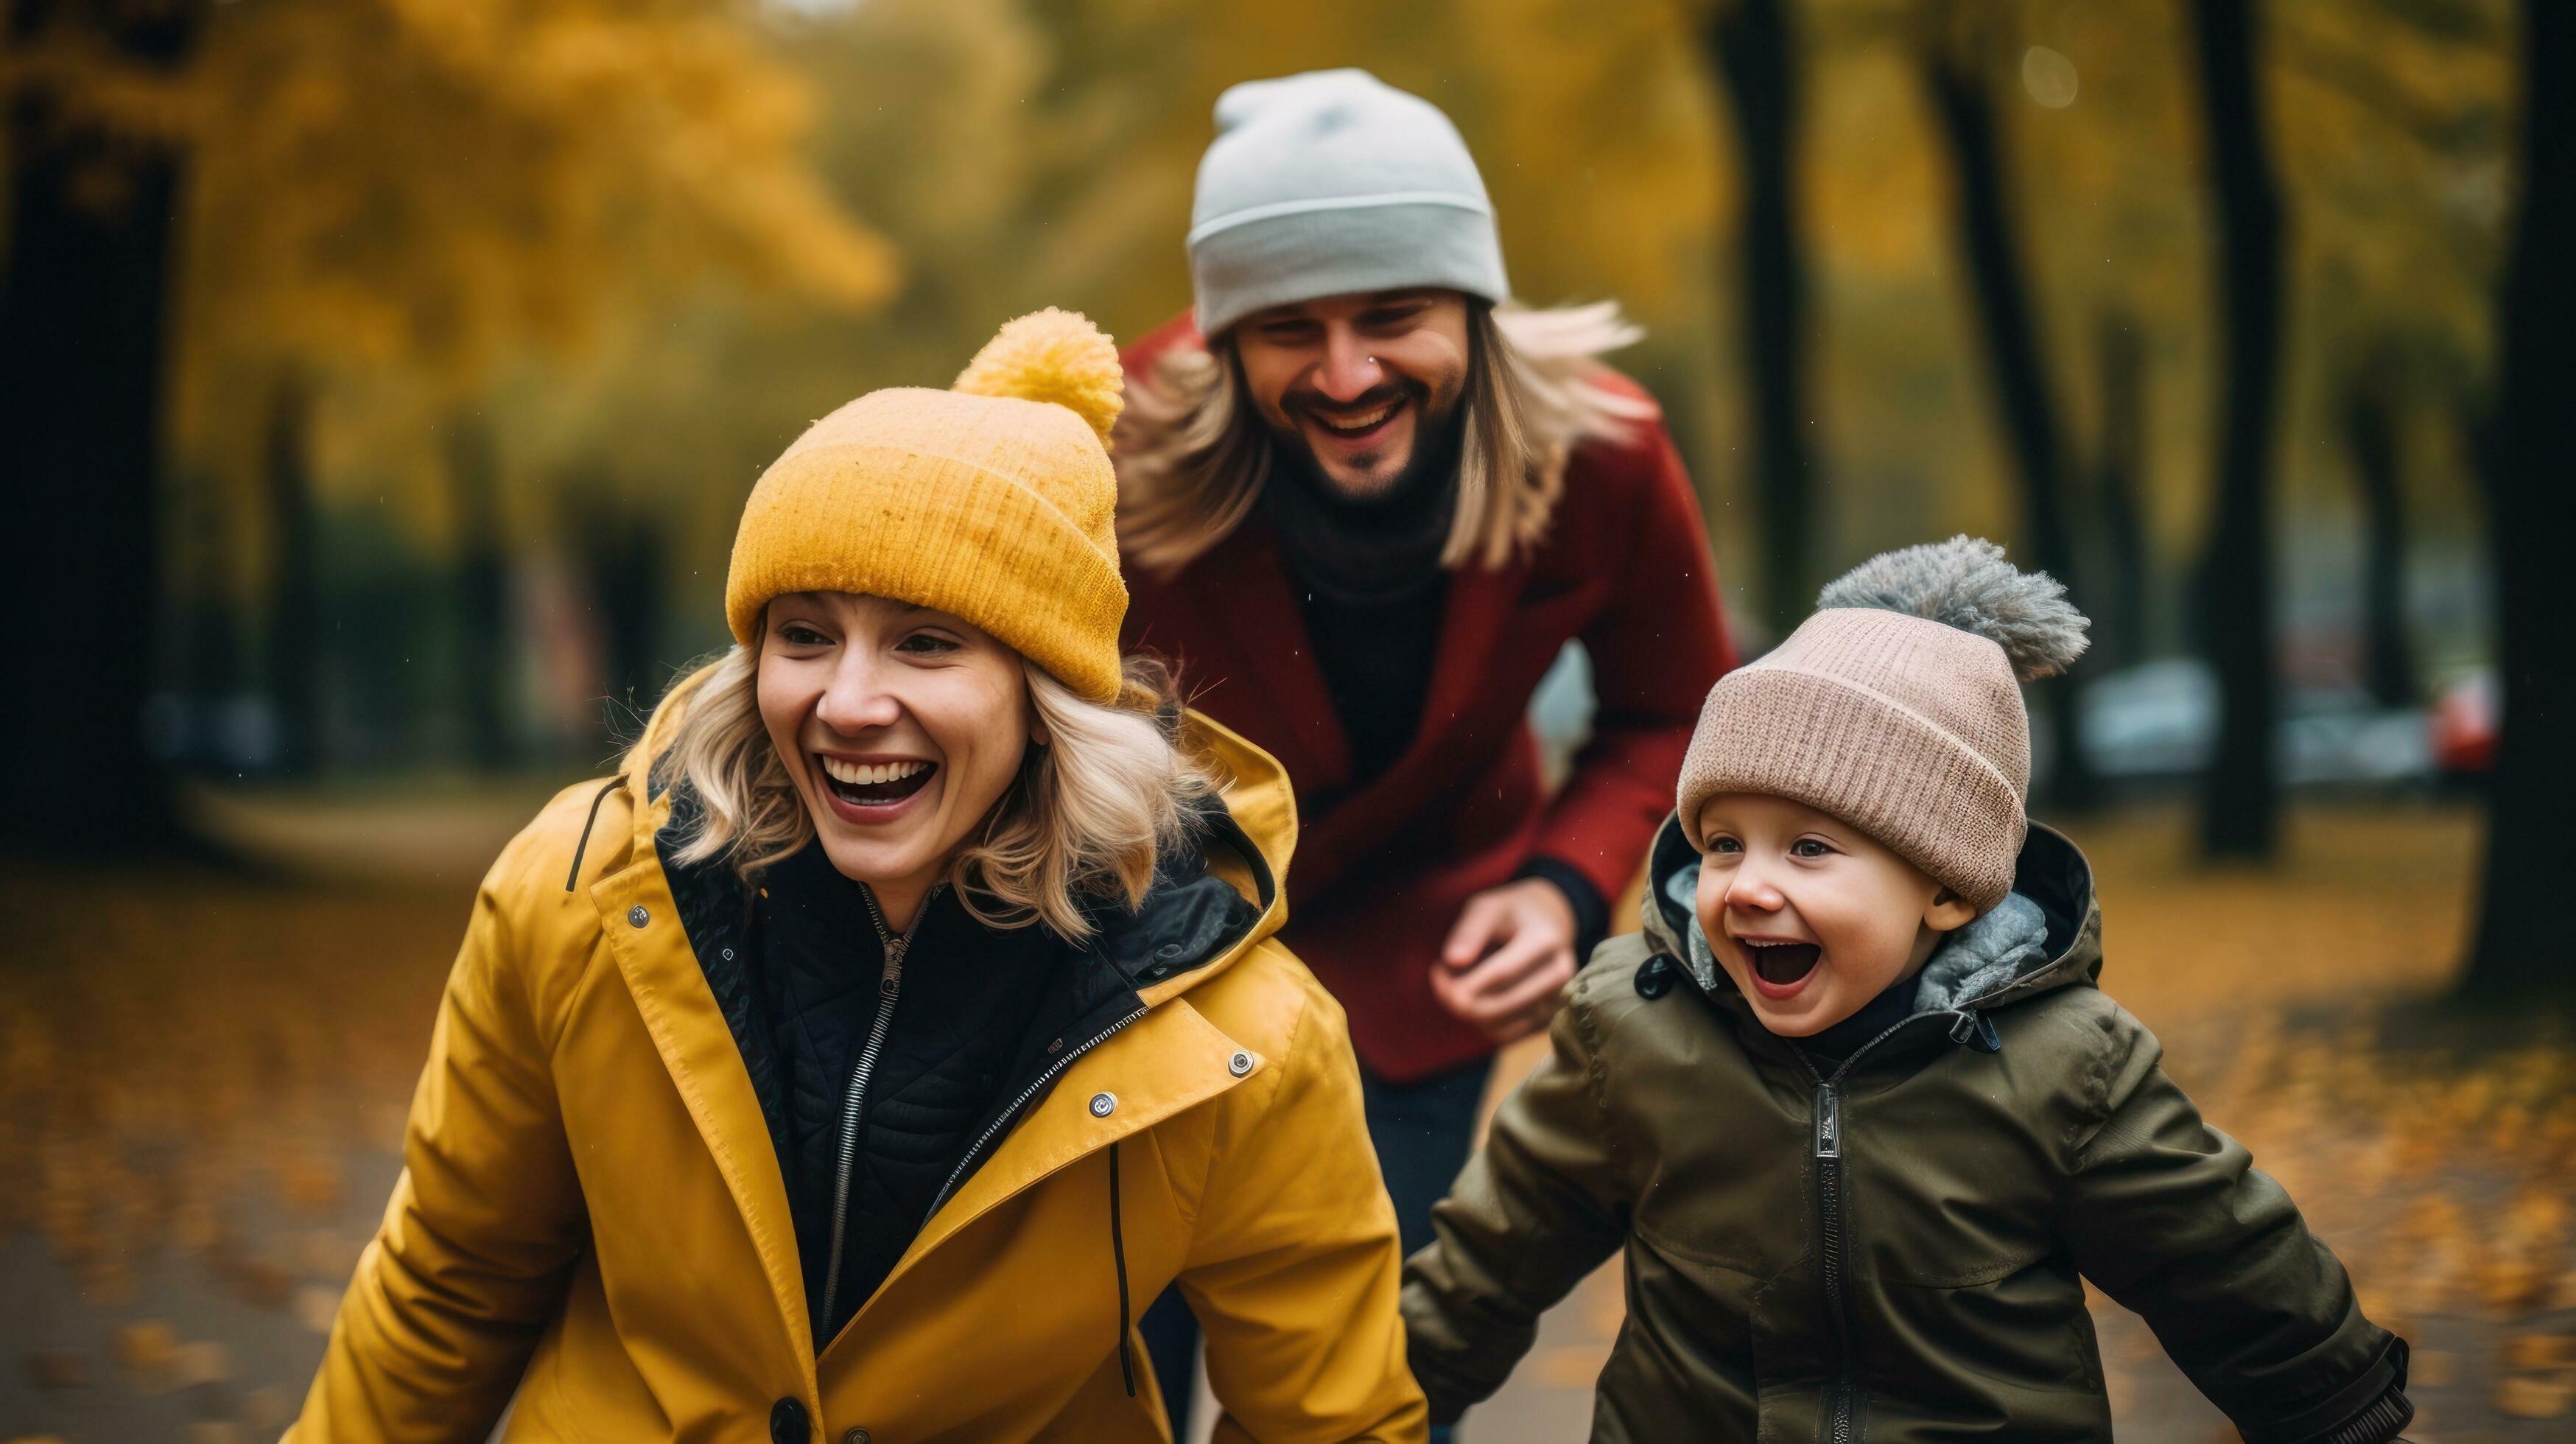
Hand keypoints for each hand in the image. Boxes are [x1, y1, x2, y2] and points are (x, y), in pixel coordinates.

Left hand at [1431, 879, 1579, 1044]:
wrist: (1550, 924)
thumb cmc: (1512, 914)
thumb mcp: (1489, 907)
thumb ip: (1470, 931)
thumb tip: (1453, 961)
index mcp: (1546, 941)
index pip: (1502, 974)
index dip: (1464, 979)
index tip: (1437, 972)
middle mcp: (1559, 974)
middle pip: (1500, 1004)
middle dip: (1460, 1000)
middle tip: (1440, 984)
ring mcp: (1558, 1001)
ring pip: (1500, 1026)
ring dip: (1468, 1013)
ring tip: (1455, 989)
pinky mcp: (1550, 1019)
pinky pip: (1506, 1036)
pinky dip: (1482, 1024)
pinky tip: (1474, 1002)